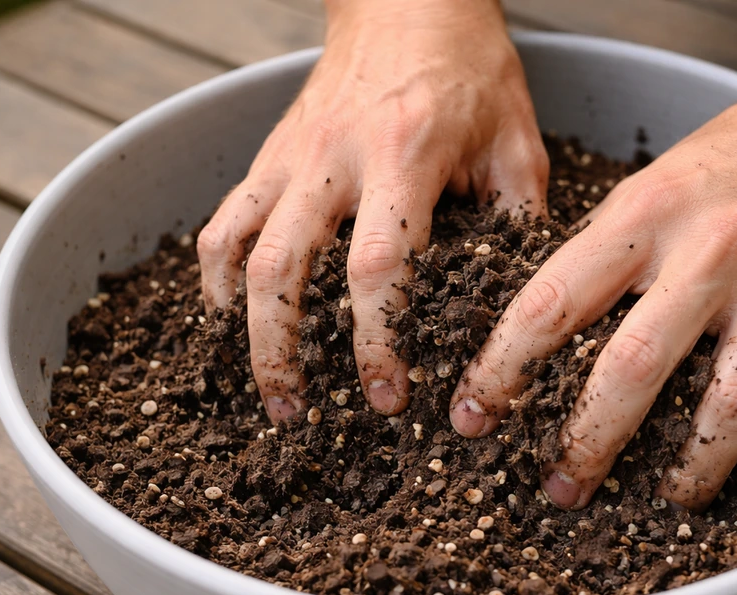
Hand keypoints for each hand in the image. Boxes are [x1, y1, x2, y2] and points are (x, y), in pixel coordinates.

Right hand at [198, 0, 547, 421]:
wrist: (408, 1)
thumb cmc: (470, 71)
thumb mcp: (517, 143)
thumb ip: (517, 226)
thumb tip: (520, 309)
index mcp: (405, 156)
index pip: (378, 267)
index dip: (376, 340)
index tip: (389, 394)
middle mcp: (334, 158)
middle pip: (284, 270)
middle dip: (284, 353)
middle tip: (298, 412)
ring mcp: (291, 156)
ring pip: (239, 250)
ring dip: (242, 327)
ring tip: (263, 384)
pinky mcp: (268, 154)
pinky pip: (222, 220)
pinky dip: (216, 275)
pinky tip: (230, 316)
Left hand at [449, 60, 736, 511]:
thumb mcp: (655, 179)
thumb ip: (608, 246)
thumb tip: (549, 321)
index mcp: (644, 216)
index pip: (551, 303)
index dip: (503, 369)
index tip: (474, 414)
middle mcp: (706, 255)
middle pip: (630, 372)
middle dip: (586, 444)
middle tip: (559, 487)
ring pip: (725, 408)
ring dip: (691, 469)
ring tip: (667, 500)